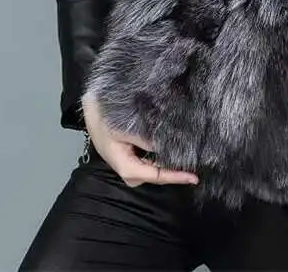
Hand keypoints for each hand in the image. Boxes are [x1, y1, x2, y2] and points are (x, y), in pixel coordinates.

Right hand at [81, 92, 199, 187]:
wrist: (92, 110)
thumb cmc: (105, 120)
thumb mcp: (124, 129)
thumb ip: (146, 140)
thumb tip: (168, 148)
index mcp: (125, 167)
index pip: (155, 175)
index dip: (175, 176)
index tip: (194, 177)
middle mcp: (128, 171)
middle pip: (156, 176)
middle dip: (174, 172)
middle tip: (195, 165)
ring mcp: (129, 166)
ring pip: (153, 170)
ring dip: (168, 164)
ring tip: (188, 158)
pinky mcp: (131, 159)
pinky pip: (149, 162)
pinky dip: (161, 158)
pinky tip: (172, 150)